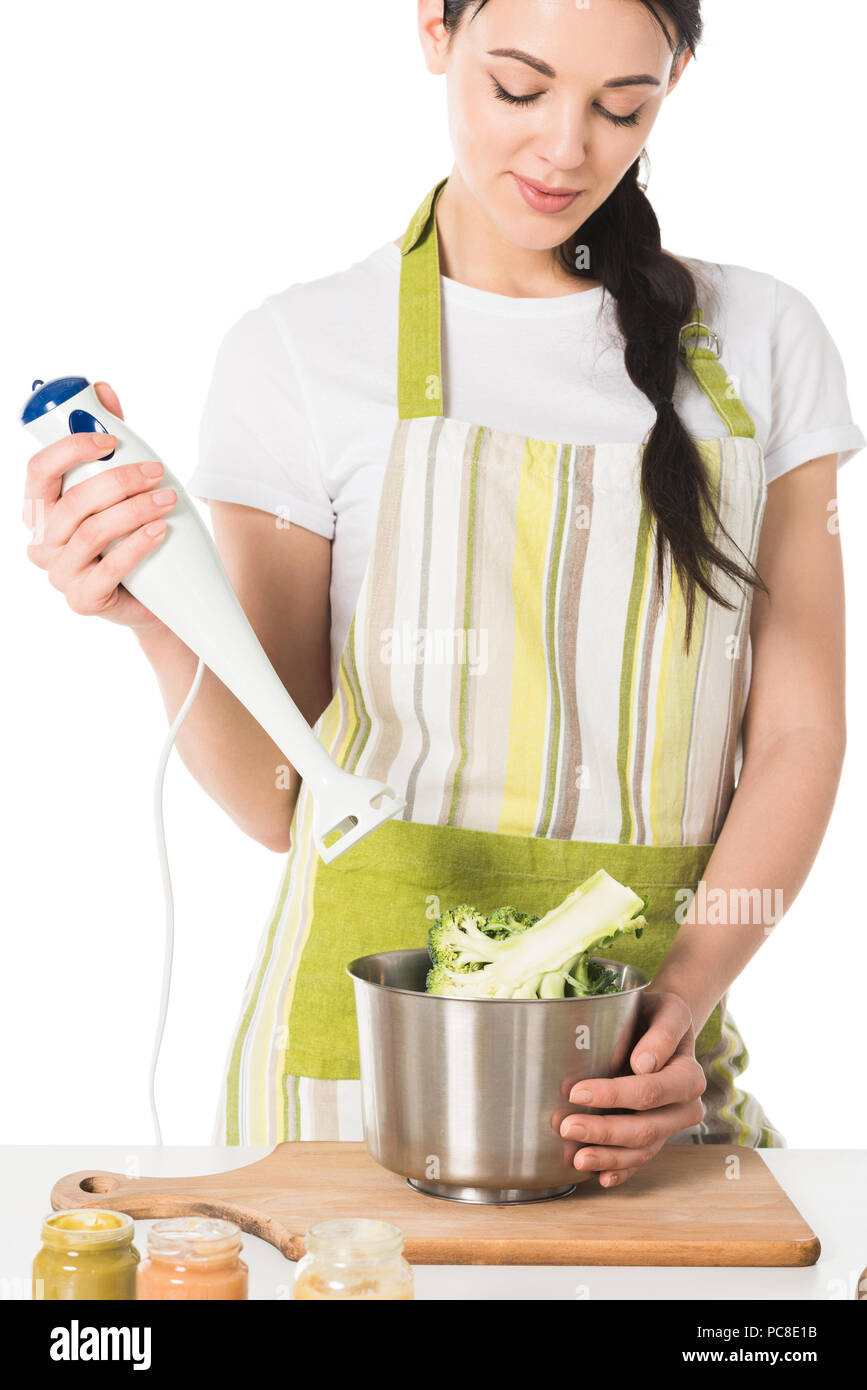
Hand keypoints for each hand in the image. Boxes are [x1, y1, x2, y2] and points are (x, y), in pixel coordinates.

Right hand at [23, 381, 176, 631]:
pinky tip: (159, 531)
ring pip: (93, 533)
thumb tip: (102, 389)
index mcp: (41, 508)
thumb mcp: (117, 486)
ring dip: (134, 511)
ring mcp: (60, 574)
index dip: (70, 449)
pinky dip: (137, 546)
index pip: (39, 470)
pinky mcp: (84, 600)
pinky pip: (108, 570)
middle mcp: (43, 541)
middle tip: (157, 473)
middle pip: (73, 502)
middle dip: (119, 481)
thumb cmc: (127, 535)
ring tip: (168, 501)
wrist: (154, 597)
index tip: (110, 440)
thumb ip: (108, 441)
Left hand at [558, 990, 705, 1187]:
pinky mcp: (655, 1137)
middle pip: (645, 1129)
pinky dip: (620, 1171)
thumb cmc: (659, 1017)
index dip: (614, 1095)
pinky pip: (640, 1161)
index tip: (577, 1091)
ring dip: (607, 1157)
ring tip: (576, 1158)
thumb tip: (644, 1064)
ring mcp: (670, 1127)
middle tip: (566, 1127)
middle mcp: (684, 1108)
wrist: (663, 1027)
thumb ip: (662, 1033)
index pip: (650, 1092)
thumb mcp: (667, 1011)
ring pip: (641, 1151)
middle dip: (604, 1132)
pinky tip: (599, 1178)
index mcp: (689, 1077)